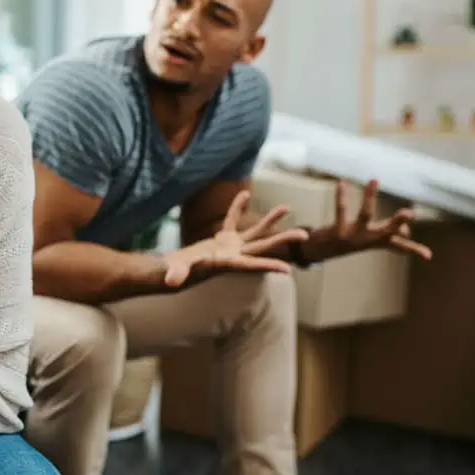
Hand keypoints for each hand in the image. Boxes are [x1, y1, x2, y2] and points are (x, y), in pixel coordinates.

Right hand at [162, 190, 307, 286]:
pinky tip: (245, 195)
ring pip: (254, 232)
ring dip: (270, 221)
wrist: (169, 272)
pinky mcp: (221, 240)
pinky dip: (238, 208)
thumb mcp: (175, 272)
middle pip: (262, 246)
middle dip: (282, 241)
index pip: (250, 265)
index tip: (286, 269)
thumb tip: (172, 280)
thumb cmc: (171, 273)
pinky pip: (232, 221)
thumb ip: (175, 274)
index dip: (267, 266)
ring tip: (287, 208)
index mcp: (225, 264)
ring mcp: (229, 248)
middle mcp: (233, 256)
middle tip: (305, 235)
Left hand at [308, 179, 431, 260]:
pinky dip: (341, 196)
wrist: (320, 251)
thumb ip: (390, 236)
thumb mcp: (372, 240)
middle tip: (408, 213)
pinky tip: (342, 182)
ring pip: (365, 214)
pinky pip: (340, 210)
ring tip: (374, 179)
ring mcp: (352, 236)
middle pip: (387, 231)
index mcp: (377, 241)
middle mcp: (367, 239)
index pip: (400, 247)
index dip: (415, 250)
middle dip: (398, 223)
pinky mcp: (337, 231)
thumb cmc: (350, 242)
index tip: (429, 256)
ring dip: (370, 198)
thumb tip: (407, 232)